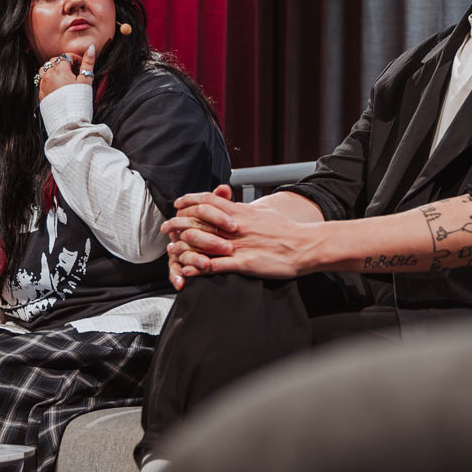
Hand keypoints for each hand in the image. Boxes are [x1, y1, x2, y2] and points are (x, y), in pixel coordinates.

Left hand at [36, 41, 95, 100]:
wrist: (69, 121)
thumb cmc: (78, 101)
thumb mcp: (86, 80)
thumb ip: (88, 63)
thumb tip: (90, 48)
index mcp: (60, 70)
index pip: (66, 56)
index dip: (75, 58)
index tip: (80, 64)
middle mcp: (49, 76)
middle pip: (54, 62)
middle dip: (64, 63)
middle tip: (74, 71)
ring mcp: (43, 85)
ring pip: (44, 70)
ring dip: (53, 70)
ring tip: (63, 77)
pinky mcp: (41, 94)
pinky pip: (42, 82)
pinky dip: (48, 80)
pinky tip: (57, 87)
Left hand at [160, 190, 325, 280]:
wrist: (305, 245)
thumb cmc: (287, 230)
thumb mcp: (265, 213)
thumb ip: (247, 210)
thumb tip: (236, 206)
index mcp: (241, 212)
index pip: (208, 201)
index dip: (190, 201)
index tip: (178, 204)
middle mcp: (236, 226)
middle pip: (198, 221)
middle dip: (178, 224)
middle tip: (167, 228)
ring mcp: (238, 245)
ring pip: (202, 243)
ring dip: (183, 247)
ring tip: (172, 251)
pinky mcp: (244, 263)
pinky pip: (214, 265)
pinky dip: (198, 267)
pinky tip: (187, 270)